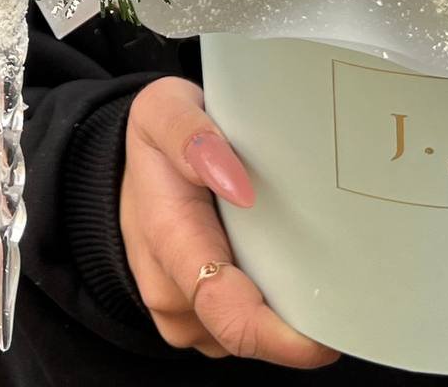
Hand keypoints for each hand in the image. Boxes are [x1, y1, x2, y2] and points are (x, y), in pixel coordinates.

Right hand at [120, 77, 339, 367]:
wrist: (116, 171)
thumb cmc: (152, 140)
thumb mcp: (161, 109)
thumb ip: (190, 137)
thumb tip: (238, 185)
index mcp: (170, 242)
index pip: (229, 314)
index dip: (285, 338)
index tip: (329, 333)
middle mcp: (172, 292)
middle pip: (251, 332)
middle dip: (297, 313)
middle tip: (332, 263)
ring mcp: (182, 314)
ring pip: (250, 335)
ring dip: (279, 306)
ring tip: (287, 247)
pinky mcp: (195, 321)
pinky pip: (241, 328)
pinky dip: (264, 304)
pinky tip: (268, 261)